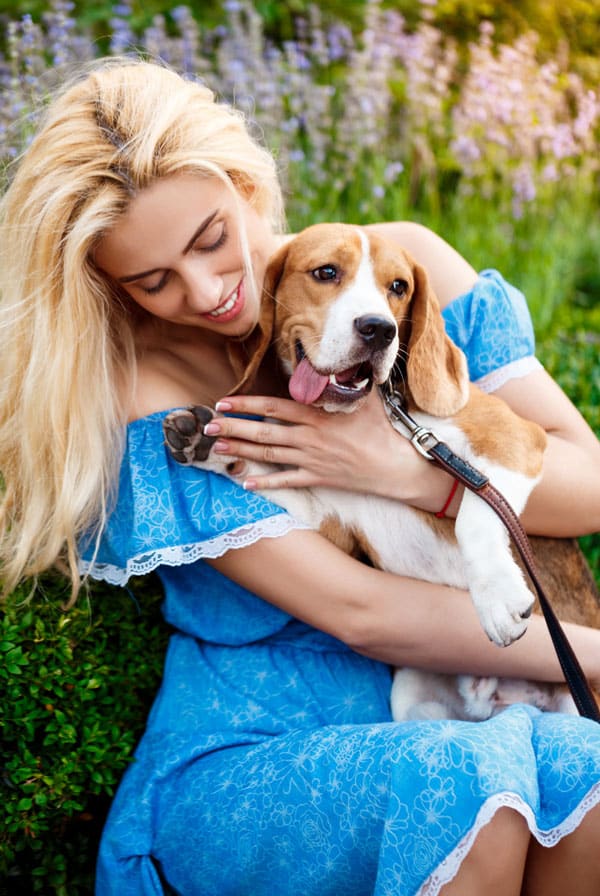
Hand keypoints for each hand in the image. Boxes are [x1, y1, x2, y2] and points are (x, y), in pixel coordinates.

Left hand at [205, 390, 452, 505]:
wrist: (394, 466)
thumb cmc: (380, 430)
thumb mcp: (364, 399)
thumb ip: (346, 382)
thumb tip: (341, 360)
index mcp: (317, 415)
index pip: (273, 408)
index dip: (246, 405)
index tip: (224, 403)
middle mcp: (309, 437)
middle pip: (263, 431)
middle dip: (233, 429)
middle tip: (208, 427)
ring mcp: (311, 459)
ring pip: (268, 454)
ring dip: (241, 452)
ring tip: (218, 449)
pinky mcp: (317, 478)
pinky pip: (286, 480)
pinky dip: (265, 483)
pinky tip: (245, 483)